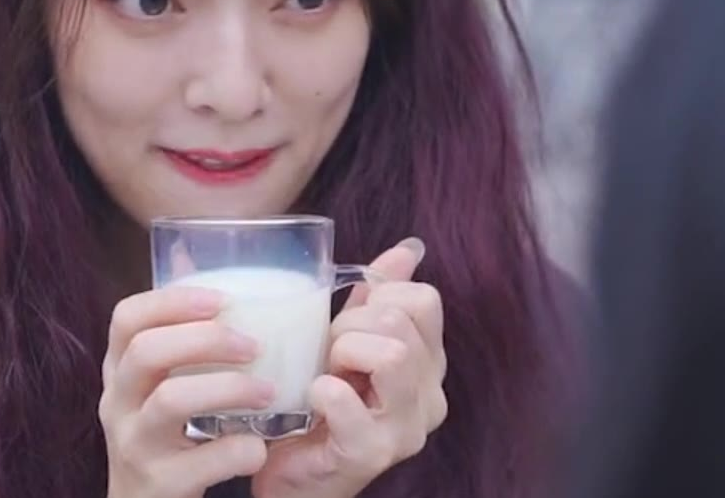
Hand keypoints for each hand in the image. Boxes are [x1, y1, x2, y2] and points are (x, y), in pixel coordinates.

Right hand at [100, 286, 272, 497]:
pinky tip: (259, 446)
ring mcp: (133, 445)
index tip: (221, 299)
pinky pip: (204, 459)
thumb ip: (173, 335)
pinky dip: (241, 449)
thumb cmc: (161, 437)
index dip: (173, 301)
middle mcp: (116, 403)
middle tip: (254, 345)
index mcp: (117, 371)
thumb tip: (191, 254)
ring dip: (230, 388)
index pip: (126, 318)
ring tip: (268, 392)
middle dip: (207, 339)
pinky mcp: (158, 485)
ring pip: (172, 400)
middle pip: (147, 351)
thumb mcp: (153, 385)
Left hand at [251, 238, 446, 497]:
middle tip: (326, 352)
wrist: (295, 475)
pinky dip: (322, 390)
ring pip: (393, 354)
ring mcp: (407, 429)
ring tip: (323, 372)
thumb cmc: (320, 404)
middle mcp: (430, 397)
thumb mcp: (349, 340)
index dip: (377, 297)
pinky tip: (312, 398)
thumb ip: (377, 297)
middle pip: (401, 322)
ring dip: (342, 352)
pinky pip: (347, 400)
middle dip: (350, 325)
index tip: (349, 320)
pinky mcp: (372, 454)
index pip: (424, 300)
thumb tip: (408, 249)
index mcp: (428, 363)